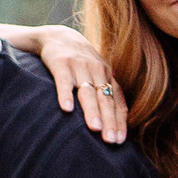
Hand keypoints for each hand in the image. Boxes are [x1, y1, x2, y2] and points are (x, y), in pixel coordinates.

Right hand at [31, 25, 127, 143]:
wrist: (58, 36)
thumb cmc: (79, 62)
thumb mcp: (96, 74)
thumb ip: (105, 93)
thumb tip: (113, 125)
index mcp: (107, 77)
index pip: (117, 102)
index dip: (119, 121)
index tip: (119, 141)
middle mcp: (97, 71)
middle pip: (105, 99)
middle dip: (109, 121)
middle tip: (110, 140)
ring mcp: (79, 66)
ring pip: (88, 92)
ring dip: (92, 110)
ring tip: (94, 128)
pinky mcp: (61, 63)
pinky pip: (64, 81)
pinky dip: (65, 94)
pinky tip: (66, 109)